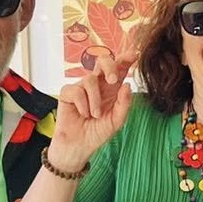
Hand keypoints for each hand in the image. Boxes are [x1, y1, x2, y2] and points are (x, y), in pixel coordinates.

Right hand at [50, 53, 133, 170]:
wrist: (79, 147)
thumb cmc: (98, 133)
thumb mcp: (116, 121)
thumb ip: (124, 104)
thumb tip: (127, 84)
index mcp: (111, 89)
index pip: (119, 69)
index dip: (126, 59)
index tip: (134, 54)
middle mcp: (97, 85)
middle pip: (102, 62)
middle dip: (109, 66)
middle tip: (113, 80)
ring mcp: (81, 87)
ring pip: (89, 79)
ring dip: (94, 100)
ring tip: (94, 116)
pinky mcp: (67, 94)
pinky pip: (76, 91)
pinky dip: (82, 105)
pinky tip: (82, 114)